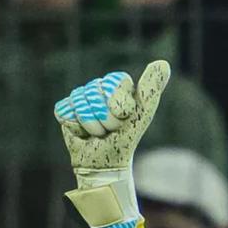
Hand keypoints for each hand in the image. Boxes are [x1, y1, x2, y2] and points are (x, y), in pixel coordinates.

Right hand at [55, 60, 169, 227]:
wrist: (105, 164)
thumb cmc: (125, 140)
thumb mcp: (142, 114)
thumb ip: (151, 89)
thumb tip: (164, 63)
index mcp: (115, 83)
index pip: (113, 82)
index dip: (119, 103)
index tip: (124, 118)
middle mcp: (96, 87)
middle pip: (96, 92)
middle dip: (106, 117)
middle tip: (111, 128)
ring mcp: (79, 97)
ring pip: (82, 104)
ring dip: (93, 126)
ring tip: (98, 133)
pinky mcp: (64, 109)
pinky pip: (67, 111)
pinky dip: (77, 127)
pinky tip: (82, 133)